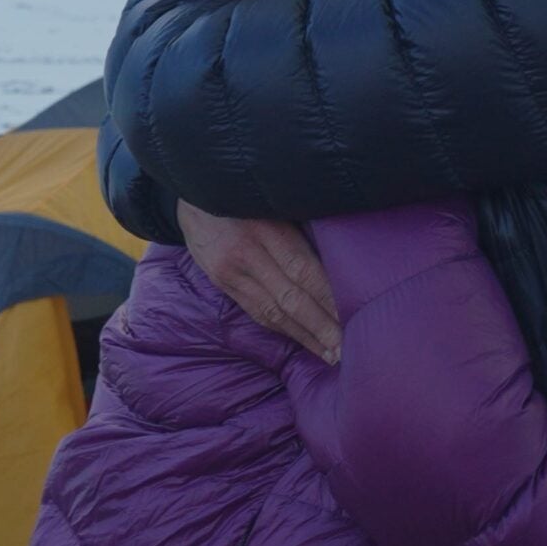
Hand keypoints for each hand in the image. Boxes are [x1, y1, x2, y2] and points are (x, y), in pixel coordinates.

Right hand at [178, 202, 341, 360]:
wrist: (191, 190)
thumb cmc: (246, 190)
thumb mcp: (273, 197)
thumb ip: (301, 225)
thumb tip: (344, 256)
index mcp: (265, 228)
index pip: (303, 271)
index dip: (328, 299)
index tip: (355, 319)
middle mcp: (245, 254)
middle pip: (290, 299)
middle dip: (321, 328)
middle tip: (346, 353)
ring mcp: (229, 272)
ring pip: (272, 312)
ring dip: (304, 336)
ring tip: (330, 355)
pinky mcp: (220, 282)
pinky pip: (255, 311)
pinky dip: (281, 328)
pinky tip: (302, 340)